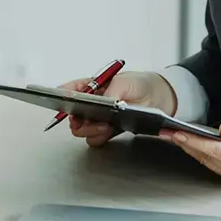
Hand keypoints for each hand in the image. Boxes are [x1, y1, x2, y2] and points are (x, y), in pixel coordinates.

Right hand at [61, 71, 176, 146]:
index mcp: (94, 86)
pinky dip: (98, 137)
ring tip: (103, 126)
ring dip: (88, 129)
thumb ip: (111, 92)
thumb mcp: (125, 82)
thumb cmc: (142, 83)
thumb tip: (101, 102)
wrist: (161, 97)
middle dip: (76, 119)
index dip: (62, 95)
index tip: (58, 101)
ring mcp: (101, 117)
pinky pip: (96, 138)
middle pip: (74, 114)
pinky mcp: (110, 130)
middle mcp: (94, 103)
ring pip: (83, 128)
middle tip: (84, 121)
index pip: (72, 89)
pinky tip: (107, 132)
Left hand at [159, 120, 220, 183]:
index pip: (213, 149)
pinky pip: (214, 163)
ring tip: (172, 134)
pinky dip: (200, 152)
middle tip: (164, 130)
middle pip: (206, 156)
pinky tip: (191, 143)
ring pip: (207, 161)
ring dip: (189, 148)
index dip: (192, 140)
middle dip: (184, 143)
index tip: (176, 132)